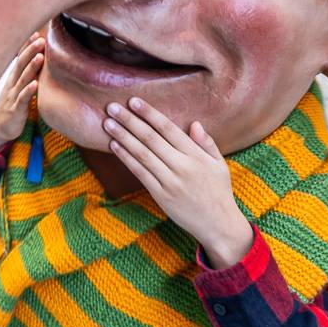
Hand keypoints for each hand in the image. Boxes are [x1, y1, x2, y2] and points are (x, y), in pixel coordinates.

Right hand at [0, 33, 44, 151]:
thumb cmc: (10, 106)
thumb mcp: (16, 87)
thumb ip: (25, 73)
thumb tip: (36, 58)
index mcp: (13, 78)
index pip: (20, 58)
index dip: (27, 46)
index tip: (36, 32)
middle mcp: (12, 84)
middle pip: (21, 65)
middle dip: (30, 51)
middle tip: (40, 39)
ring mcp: (13, 96)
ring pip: (23, 79)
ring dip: (31, 67)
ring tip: (40, 56)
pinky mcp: (16, 110)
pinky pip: (23, 99)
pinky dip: (28, 91)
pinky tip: (35, 84)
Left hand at [104, 98, 254, 268]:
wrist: (218, 225)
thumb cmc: (219, 191)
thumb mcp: (219, 165)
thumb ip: (206, 143)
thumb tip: (194, 123)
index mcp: (196, 155)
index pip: (168, 129)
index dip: (150, 113)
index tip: (134, 101)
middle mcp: (182, 166)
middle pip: (151, 138)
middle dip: (130, 120)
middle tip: (111, 106)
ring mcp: (170, 181)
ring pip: (142, 154)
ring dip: (123, 137)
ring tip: (108, 123)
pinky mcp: (161, 196)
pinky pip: (140, 173)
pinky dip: (126, 158)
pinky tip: (114, 146)